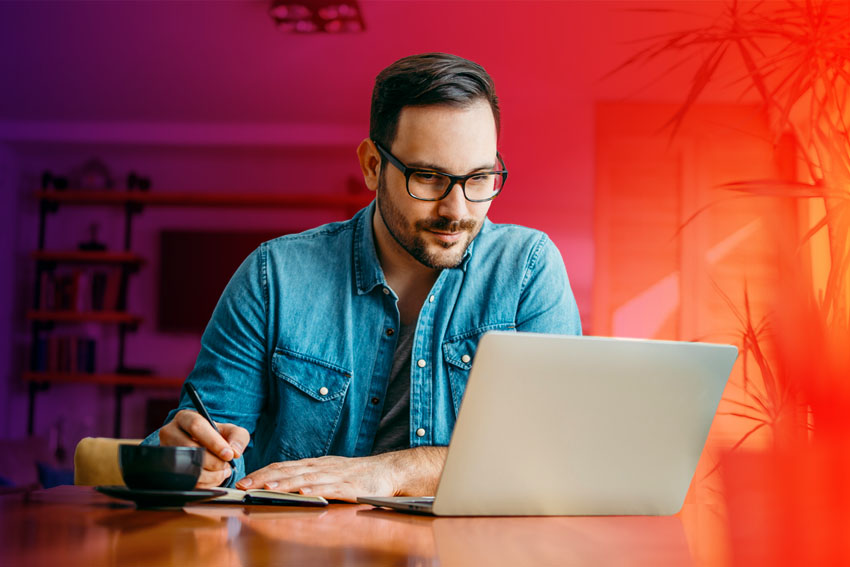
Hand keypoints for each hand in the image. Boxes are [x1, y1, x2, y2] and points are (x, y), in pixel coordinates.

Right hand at [159, 409, 249, 487]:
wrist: (205, 448)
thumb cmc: (217, 437)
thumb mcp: (231, 431)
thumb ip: (238, 437)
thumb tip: (234, 452)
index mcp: (185, 418)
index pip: (197, 426)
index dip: (214, 442)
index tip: (229, 455)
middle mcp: (170, 432)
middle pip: (191, 449)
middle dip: (214, 461)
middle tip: (226, 465)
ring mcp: (166, 452)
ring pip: (187, 468)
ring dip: (210, 475)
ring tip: (222, 471)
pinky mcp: (167, 470)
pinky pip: (185, 481)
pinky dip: (205, 483)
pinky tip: (214, 478)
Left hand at [236, 447, 446, 501]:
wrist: (388, 471)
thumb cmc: (356, 474)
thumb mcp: (328, 472)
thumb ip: (307, 477)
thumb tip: (281, 483)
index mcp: (314, 464)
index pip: (282, 467)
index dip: (262, 473)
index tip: (243, 481)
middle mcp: (321, 467)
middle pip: (288, 471)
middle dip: (264, 479)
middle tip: (244, 486)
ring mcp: (335, 475)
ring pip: (305, 479)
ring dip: (284, 484)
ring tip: (266, 489)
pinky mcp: (349, 486)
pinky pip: (330, 488)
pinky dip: (315, 489)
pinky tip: (303, 492)